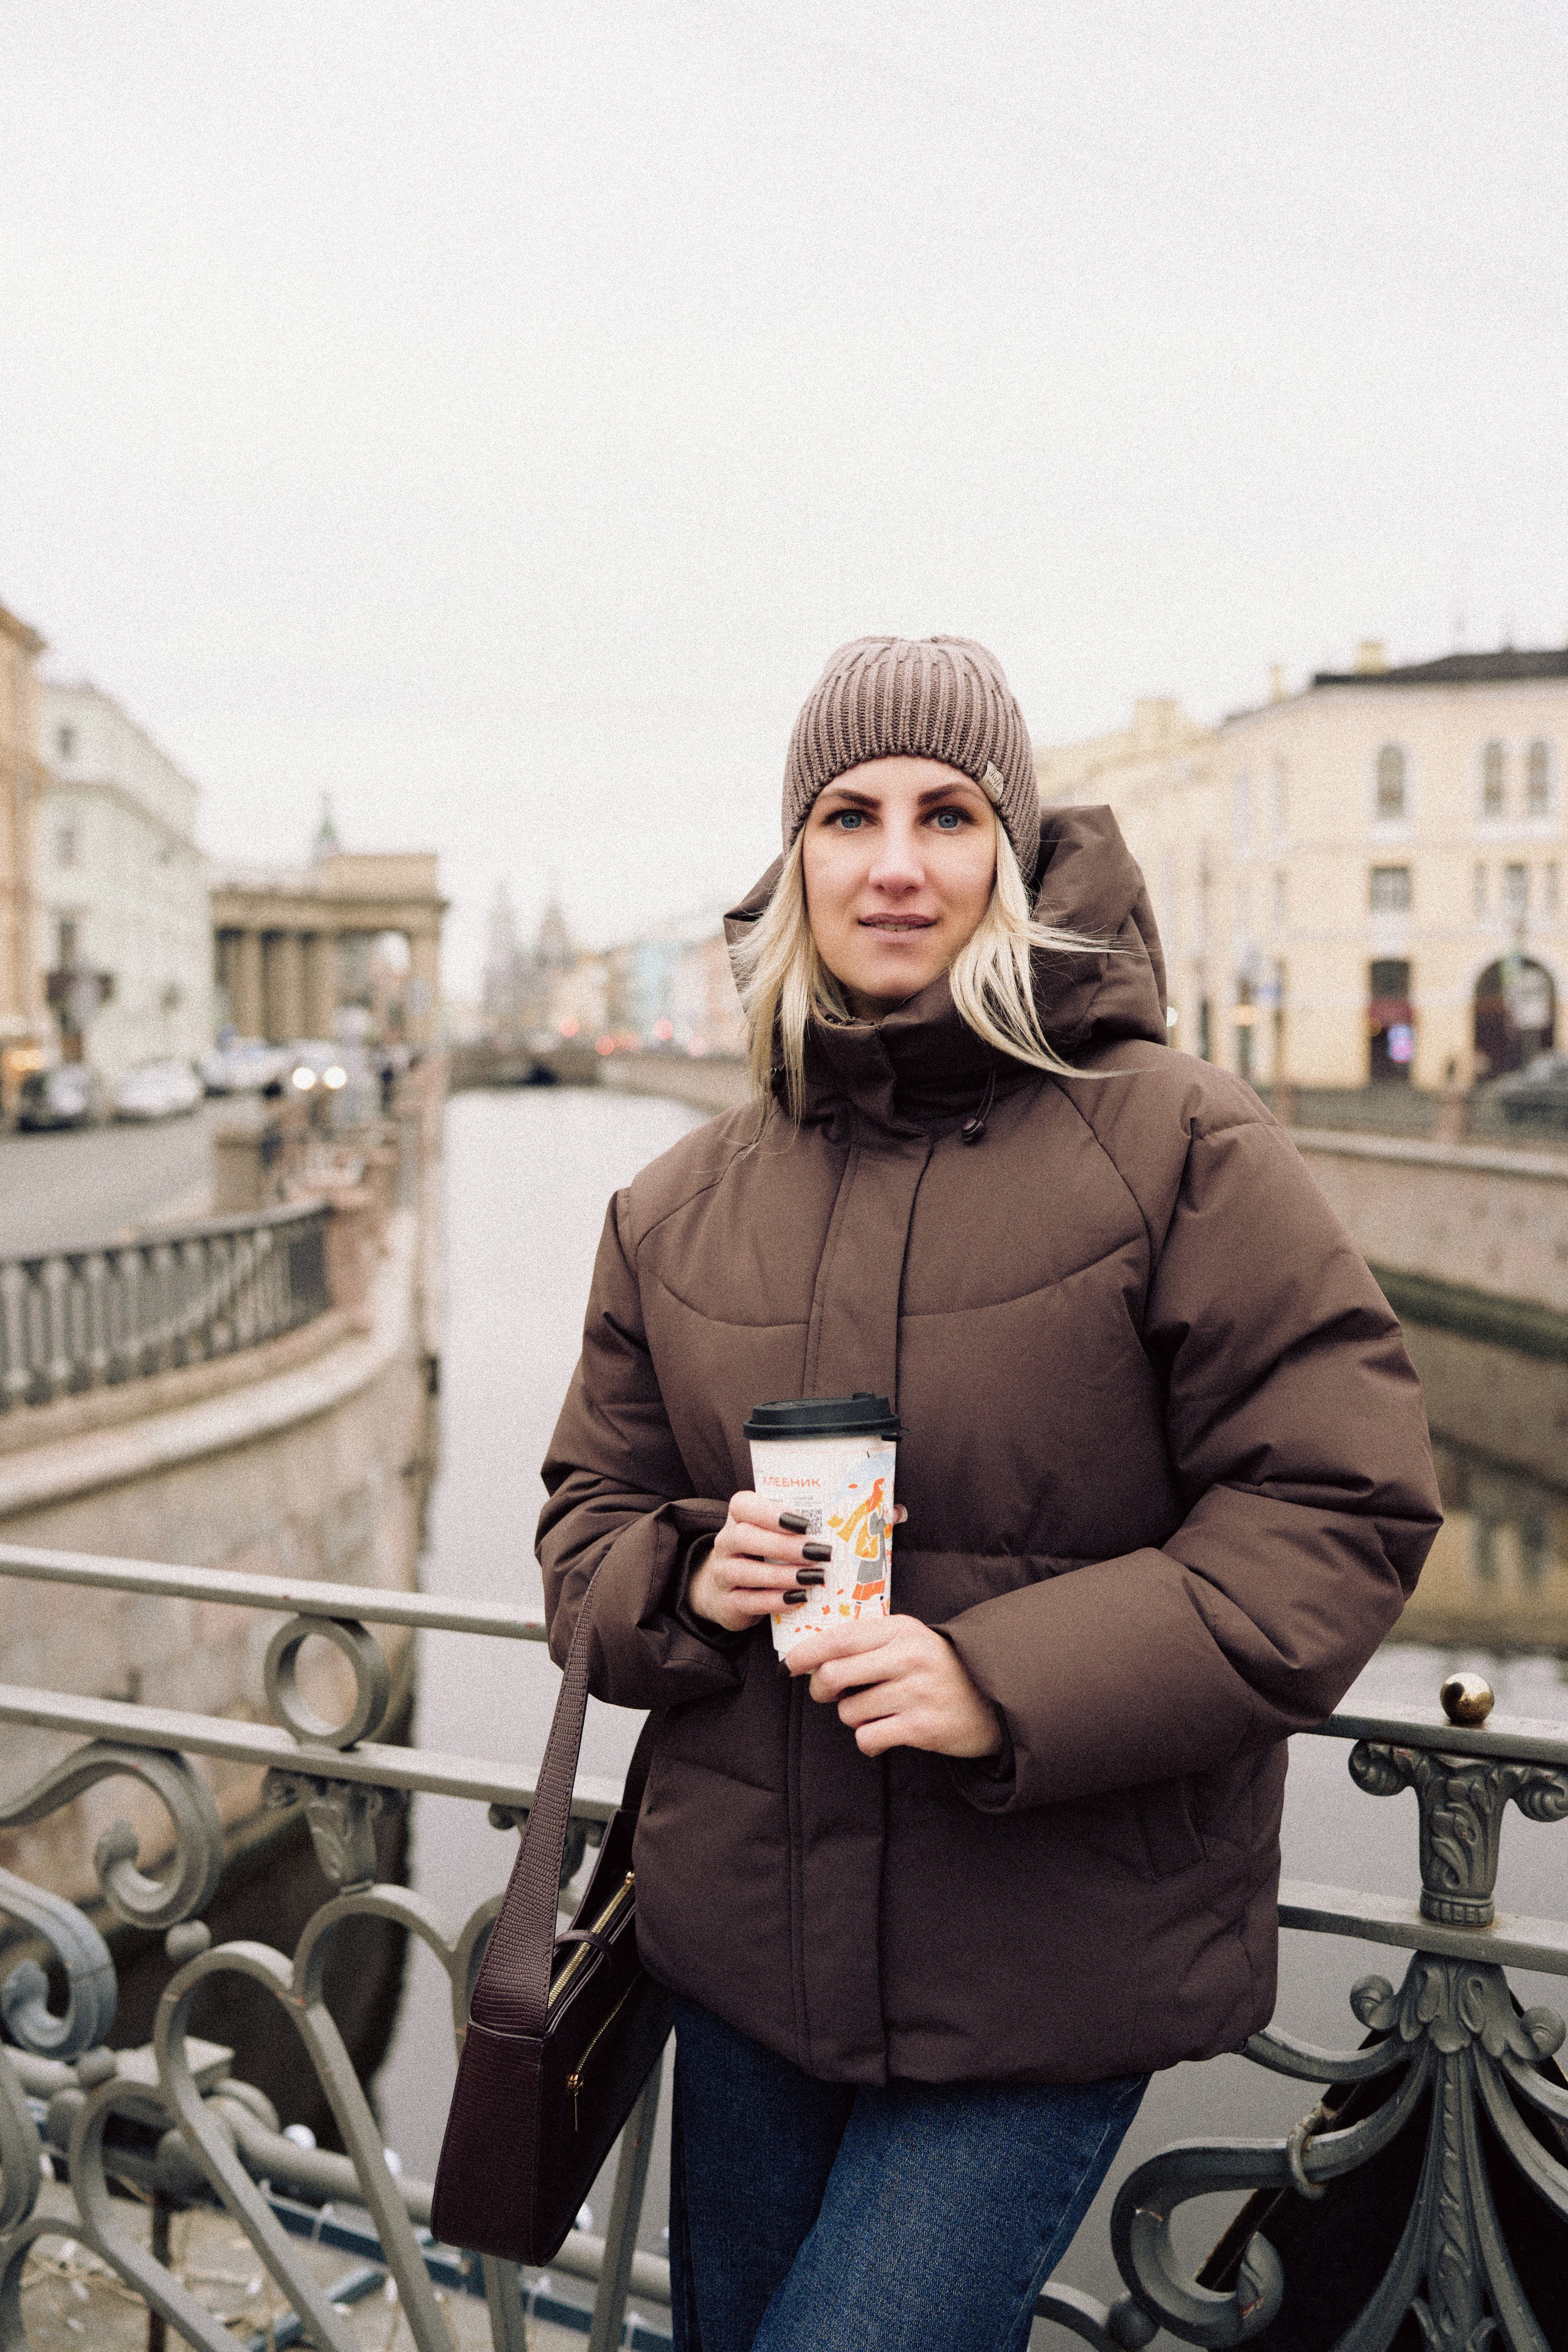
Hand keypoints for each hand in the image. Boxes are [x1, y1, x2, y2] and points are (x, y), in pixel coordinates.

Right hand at [687, 1492, 909, 1635]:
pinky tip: (798, 1600)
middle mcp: (727, 1540)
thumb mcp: (795, 1534)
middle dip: (784, 1547)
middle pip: (746, 1537)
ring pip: (745, 1571)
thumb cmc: (775, 1555)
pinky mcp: (727, 1602)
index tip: (804, 1522)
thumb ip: (841, 1520)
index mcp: (743, 1515)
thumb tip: (896, 1512)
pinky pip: (747, 1601)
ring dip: (782, 1576)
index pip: (745, 1505)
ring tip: (814, 1579)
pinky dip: (774, 1602)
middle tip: (819, 1555)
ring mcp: (722, 1573)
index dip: (770, 1512)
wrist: (732, 1590)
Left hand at [785, 1616, 1003, 1759]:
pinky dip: (868, 1741)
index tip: (789, 1665)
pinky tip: (884, 1733)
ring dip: (853, 1717)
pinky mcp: (921, 1727)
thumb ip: (869, 1642)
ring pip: (849, 1711)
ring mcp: (915, 1693)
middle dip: (820, 1689)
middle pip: (834, 1675)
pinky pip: (868, 1738)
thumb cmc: (941, 1668)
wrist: (996, 1699)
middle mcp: (907, 1657)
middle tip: (827, 1694)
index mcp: (901, 1630)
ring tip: (876, 1712)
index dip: (806, 1653)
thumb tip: (813, 1656)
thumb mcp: (910, 1640)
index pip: (839, 1638)